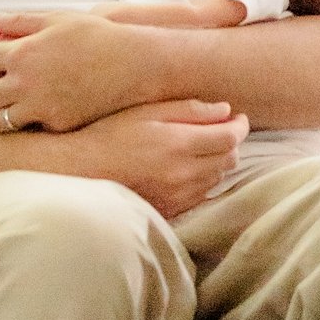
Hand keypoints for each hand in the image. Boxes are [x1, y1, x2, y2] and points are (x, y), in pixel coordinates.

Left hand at [0, 9, 145, 130]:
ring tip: (17, 105)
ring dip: (3, 113)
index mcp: (22, 53)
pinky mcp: (57, 125)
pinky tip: (45, 109)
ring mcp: (41, 108)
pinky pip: (30, 128)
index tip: (9, 59)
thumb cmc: (96, 36)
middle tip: (6, 86)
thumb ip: (18, 21)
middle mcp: (26, 83)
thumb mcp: (56, 20)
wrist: (134, 63)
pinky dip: (32, 121)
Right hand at [72, 100, 249, 217]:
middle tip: (220, 129)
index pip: (230, 137)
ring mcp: (178, 195)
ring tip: (200, 147)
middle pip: (229, 159)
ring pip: (218, 178)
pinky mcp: (170, 209)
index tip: (237, 117)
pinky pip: (201, 194)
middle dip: (230, 142)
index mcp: (178, 144)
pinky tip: (186, 168)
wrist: (80, 172)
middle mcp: (183, 173)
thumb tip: (225, 110)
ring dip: (217, 161)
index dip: (239, 125)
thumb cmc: (109, 134)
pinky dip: (202, 179)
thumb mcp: (145, 111)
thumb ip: (188, 109)